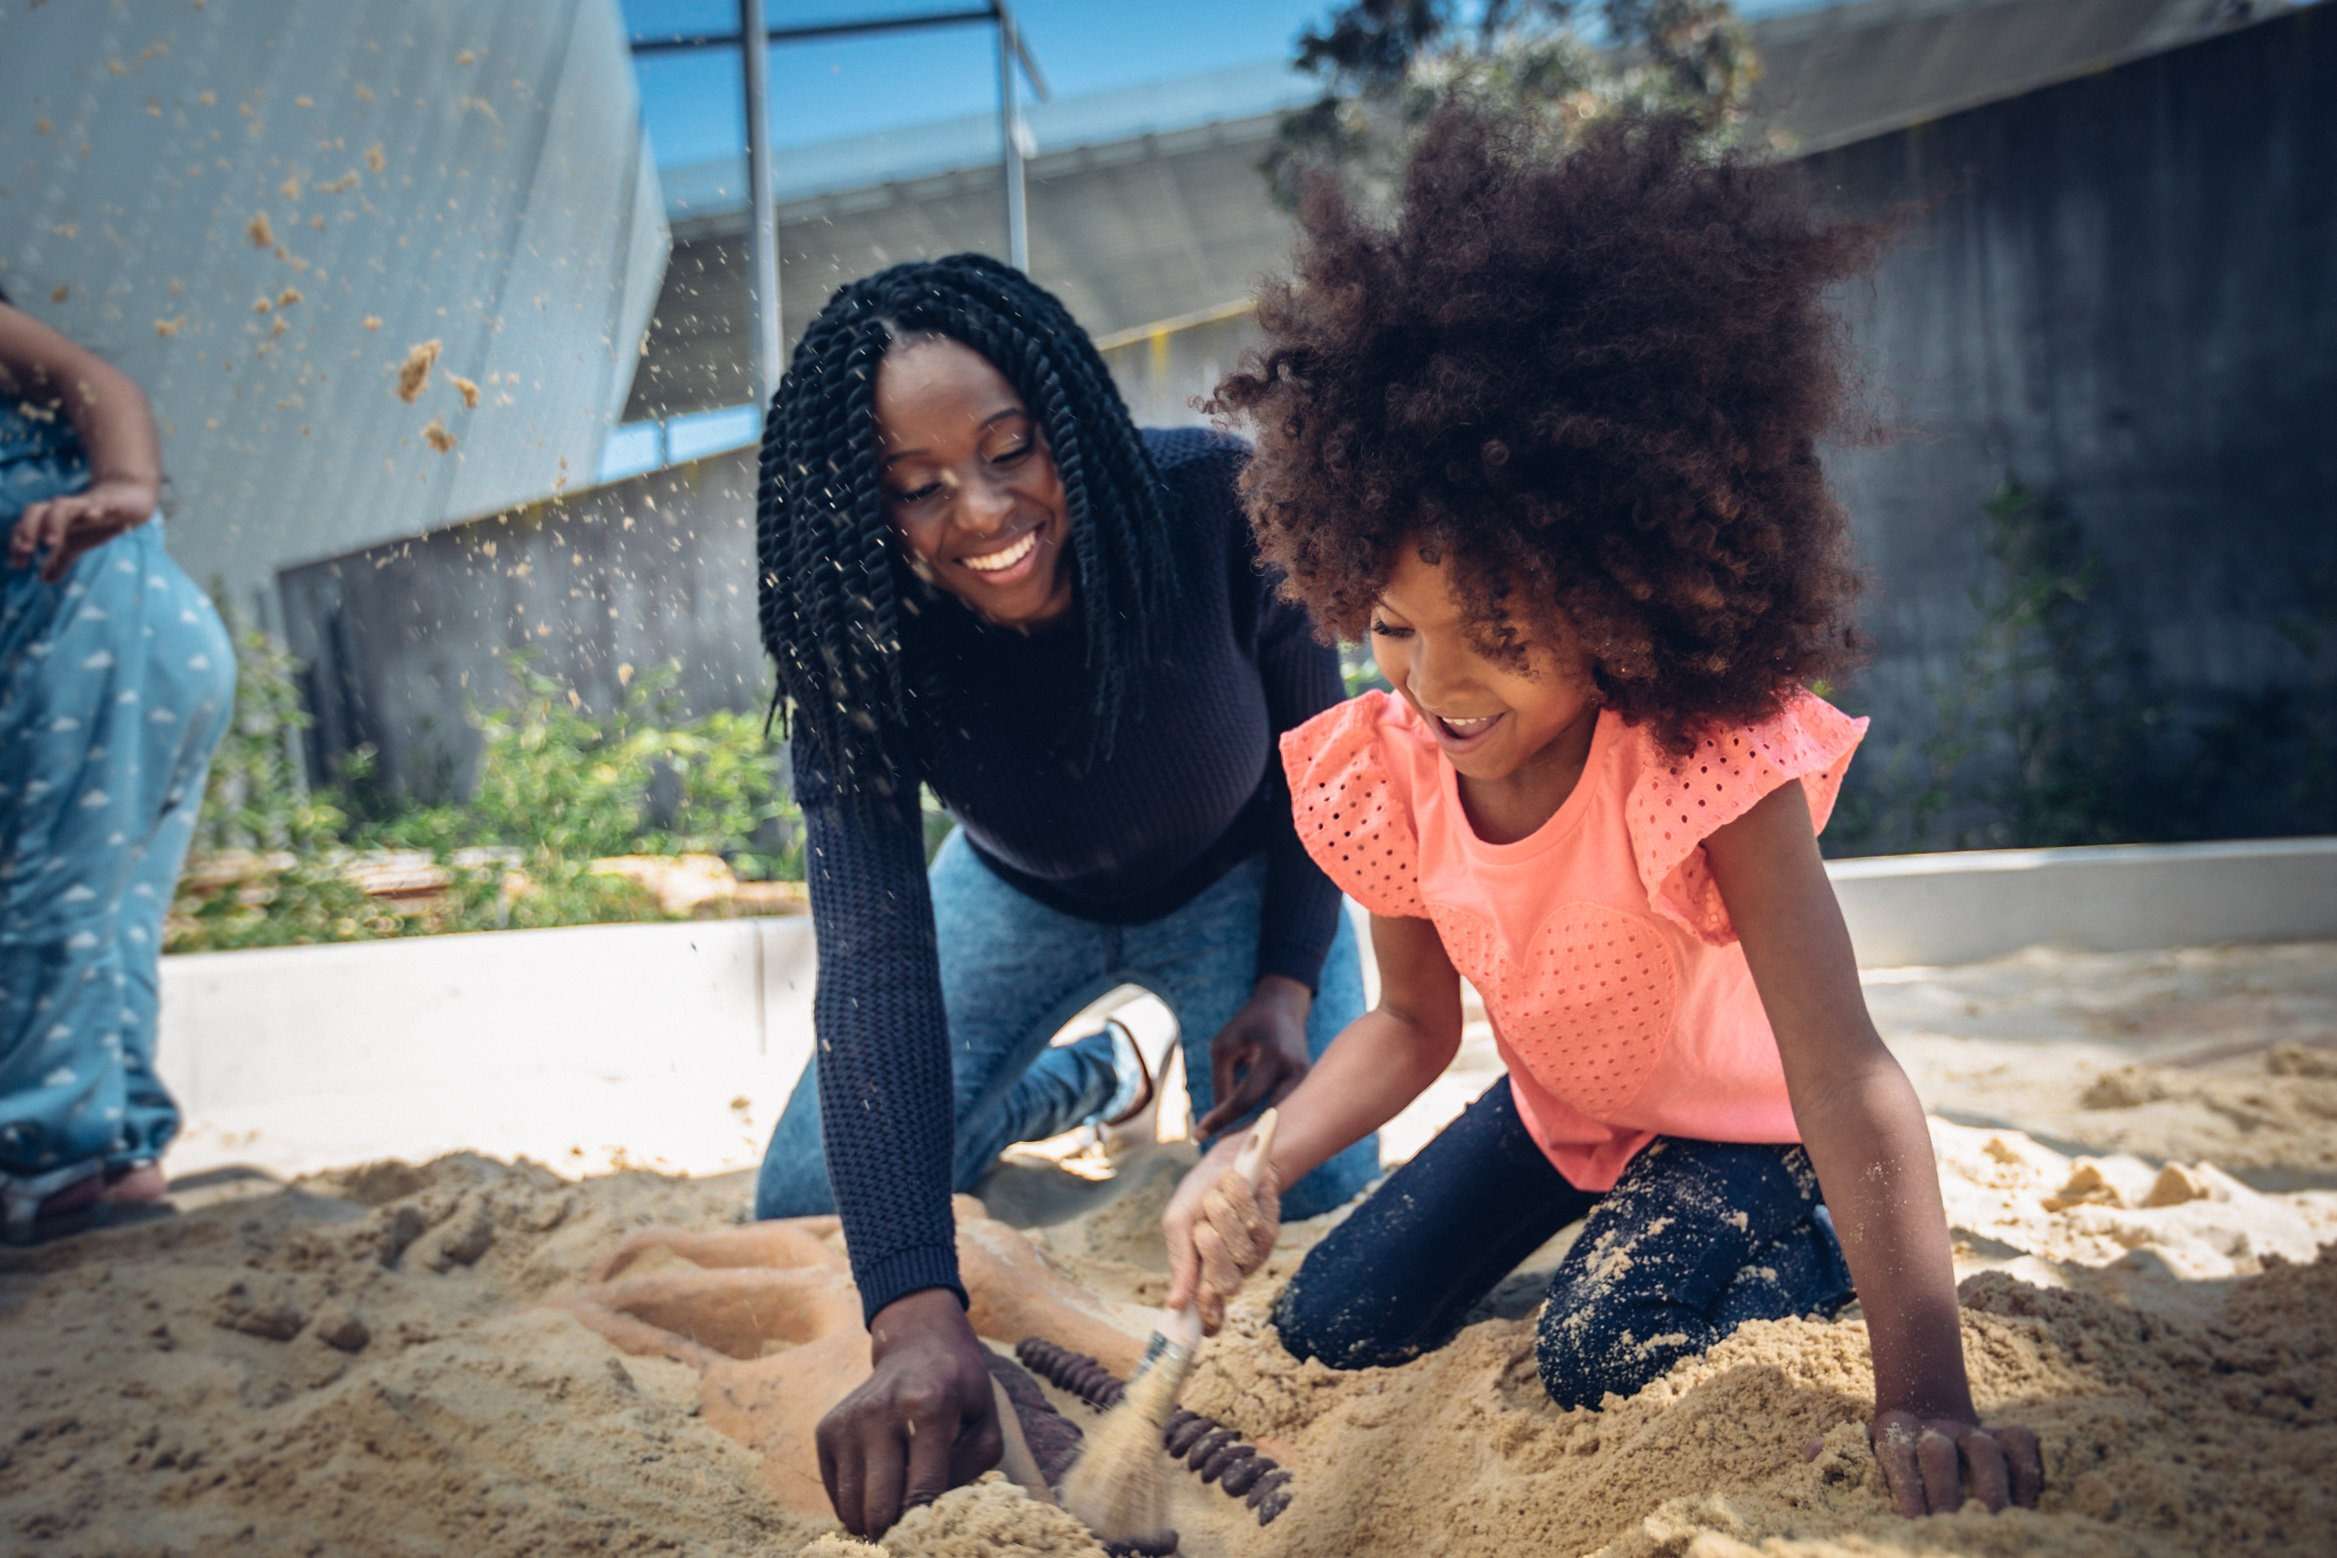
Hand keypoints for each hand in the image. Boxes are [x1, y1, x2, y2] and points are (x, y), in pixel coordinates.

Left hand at [9, 476, 157, 581]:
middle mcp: (62, 509)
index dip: (18, 542)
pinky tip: (93, 516)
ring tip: (51, 544)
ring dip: (53, 523)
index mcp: (51, 519)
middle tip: (27, 551)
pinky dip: (93, 510)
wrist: (126, 501)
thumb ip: (59, 561)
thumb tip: (45, 580)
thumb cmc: (96, 523)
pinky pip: (98, 506)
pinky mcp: (107, 505)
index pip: (25, 526)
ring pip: (60, 506)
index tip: (18, 564)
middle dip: (27, 530)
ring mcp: (83, 505)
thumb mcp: (76, 545)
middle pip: (35, 510)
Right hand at [815, 1288, 1002, 1538]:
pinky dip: (857, 1504)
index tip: (932, 1532)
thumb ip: (970, 1470)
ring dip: (875, 1521)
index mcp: (929, 1406)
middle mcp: (880, 1411)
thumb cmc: (960, 1391)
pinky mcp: (826, 1429)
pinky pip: (837, 1495)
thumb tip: (931, 1512)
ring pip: (852, 1508)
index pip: (921, 1490)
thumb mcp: (986, 1423)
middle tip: (913, 1530)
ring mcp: (848, 1420)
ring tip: (897, 1508)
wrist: (918, 1345)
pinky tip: (879, 1484)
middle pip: (879, 1506)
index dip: (926, 1523)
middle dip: (897, 1531)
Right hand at [1162, 1132, 1280, 1335]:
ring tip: (1216, 1197)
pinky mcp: (1271, 1231)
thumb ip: (1180, 1262)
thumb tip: (1175, 1305)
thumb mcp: (1178, 1223)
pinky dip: (1241, 1199)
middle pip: (1226, 1283)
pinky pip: (1257, 1222)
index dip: (1208, 1319)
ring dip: (1224, 1214)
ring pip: (1242, 1249)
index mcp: (1204, 1274)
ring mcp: (1253, 1254)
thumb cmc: (1195, 1196)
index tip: (1204, 1327)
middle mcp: (1231, 1271)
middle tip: (1202, 1227)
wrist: (1223, 1161)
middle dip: (1212, 1250)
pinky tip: (1237, 1186)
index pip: (1209, 1312)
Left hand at [1198, 975, 1311, 1137]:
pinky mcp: (1307, 1086)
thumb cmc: (1248, 1024)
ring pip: (1282, 1120)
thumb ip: (1222, 1082)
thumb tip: (1221, 1120)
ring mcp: (1307, 1081)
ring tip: (1232, 1152)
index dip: (1221, 1118)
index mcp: (1275, 1057)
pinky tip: (1249, 1139)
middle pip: (1271, 1117)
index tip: (1198, 1134)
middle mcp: (1297, 1071)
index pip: (1246, 1099)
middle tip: (1219, 1156)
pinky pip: (1287, 1113)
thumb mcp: (1224, 1046)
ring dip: (1258, 1136)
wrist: (1284, 1006)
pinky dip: (1268, 1126)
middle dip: (1246, 1138)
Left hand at [1870, 1408, 2043, 1516]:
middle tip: (1951, 1527)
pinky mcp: (2003, 1432)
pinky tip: (2026, 1504)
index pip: (1898, 1456)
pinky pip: (2021, 1441)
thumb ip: (1890, 1484)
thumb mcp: (1887, 1463)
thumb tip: (1889, 1520)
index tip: (1913, 1520)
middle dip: (1945, 1493)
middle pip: (1938, 1453)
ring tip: (1994, 1520)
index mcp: (1896, 1430)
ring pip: (1983, 1449)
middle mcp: (1935, 1426)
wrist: (1928, 1411)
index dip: (1906, 1489)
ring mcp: (1970, 1428)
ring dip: (1990, 1487)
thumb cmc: (1905, 1459)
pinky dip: (2026, 1472)